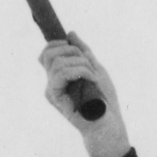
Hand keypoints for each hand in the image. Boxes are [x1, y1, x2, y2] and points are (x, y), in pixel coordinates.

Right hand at [39, 34, 130, 156]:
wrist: (108, 122)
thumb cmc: (104, 99)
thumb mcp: (95, 69)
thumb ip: (83, 52)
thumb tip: (70, 34)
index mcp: (59, 75)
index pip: (48, 52)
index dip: (60, 44)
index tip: (80, 52)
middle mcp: (51, 82)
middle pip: (50, 53)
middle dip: (73, 52)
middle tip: (90, 66)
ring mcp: (51, 90)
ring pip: (58, 62)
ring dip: (81, 64)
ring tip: (93, 76)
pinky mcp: (54, 97)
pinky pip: (61, 73)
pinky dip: (80, 71)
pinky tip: (92, 80)